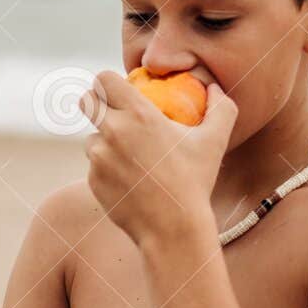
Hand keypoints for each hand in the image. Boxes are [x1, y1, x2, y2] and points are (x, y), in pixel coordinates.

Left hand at [79, 71, 237, 246]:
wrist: (172, 227)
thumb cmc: (196, 182)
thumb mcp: (215, 140)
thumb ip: (221, 107)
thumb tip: (215, 88)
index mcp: (138, 114)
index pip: (104, 80)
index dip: (108, 82)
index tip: (117, 91)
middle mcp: (113, 131)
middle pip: (86, 101)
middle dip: (95, 102)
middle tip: (110, 112)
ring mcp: (99, 157)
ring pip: (90, 137)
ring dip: (103, 141)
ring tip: (129, 155)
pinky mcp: (92, 180)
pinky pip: (94, 165)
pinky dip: (106, 168)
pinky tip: (129, 179)